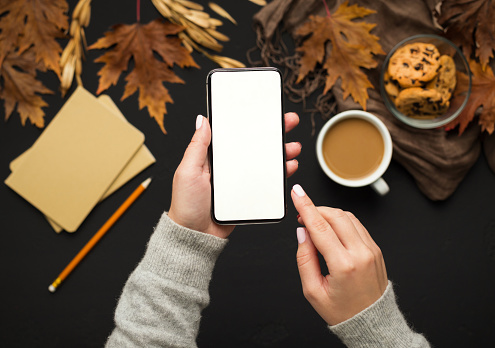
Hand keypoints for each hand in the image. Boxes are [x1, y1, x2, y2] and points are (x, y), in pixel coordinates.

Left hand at [168, 113, 300, 238]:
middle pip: (254, 144)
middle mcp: (228, 166)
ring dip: (280, 152)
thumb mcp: (187, 171)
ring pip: (264, 161)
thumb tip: (202, 120)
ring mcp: (239, 180)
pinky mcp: (247, 194)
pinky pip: (267, 181)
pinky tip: (288, 167)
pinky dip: (280, 173)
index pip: (234, 133)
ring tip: (292, 148)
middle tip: (288, 122)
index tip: (265, 111)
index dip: (250, 121)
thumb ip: (197, 146)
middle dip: (273, 133)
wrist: (195, 235)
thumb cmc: (186, 205)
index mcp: (212, 156)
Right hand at [291, 184, 387, 325]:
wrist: (371, 323)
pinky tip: (331, 229)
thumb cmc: (343, 311)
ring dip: (328, 213)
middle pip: (335, 216)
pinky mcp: (375, 249)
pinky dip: (341, 220)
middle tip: (301, 214)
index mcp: (344, 265)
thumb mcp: (313, 291)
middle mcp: (360, 254)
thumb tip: (302, 234)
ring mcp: (371, 250)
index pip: (320, 227)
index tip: (297, 193)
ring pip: (347, 216)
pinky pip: (357, 225)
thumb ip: (304, 259)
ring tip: (315, 223)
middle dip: (315, 208)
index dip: (305, 206)